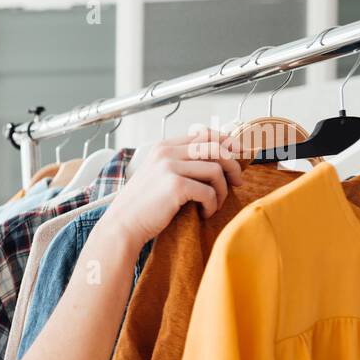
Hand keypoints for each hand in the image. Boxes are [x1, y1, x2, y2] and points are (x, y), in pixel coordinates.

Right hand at [100, 126, 243, 248]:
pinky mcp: (176, 186)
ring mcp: (170, 168)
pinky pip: (209, 192)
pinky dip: (212, 205)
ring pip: (216, 170)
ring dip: (222, 190)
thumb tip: (217, 158)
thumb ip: (179, 163)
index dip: (226, 143)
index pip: (204, 134)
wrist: (122, 225)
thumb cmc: (142, 205)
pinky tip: (205, 213)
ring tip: (214, 204)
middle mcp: (166, 153)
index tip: (236, 157)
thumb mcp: (157, 175)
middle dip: (233, 165)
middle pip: (215, 148)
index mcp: (163, 147)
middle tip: (237, 182)